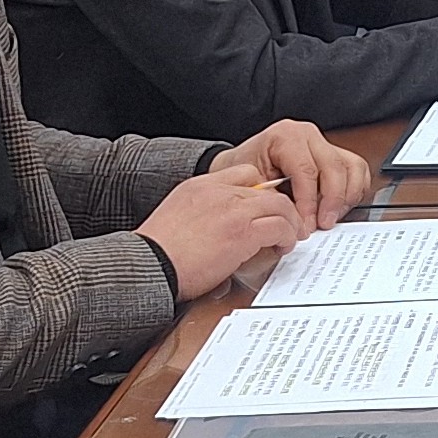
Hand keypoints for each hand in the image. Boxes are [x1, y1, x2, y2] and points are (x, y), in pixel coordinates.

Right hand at [139, 164, 310, 293]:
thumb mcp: (177, 217)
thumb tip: (219, 232)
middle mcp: (219, 192)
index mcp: (200, 185)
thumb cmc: (156, 252)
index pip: (245, 173)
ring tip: (289, 238)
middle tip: (288, 224)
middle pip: (268, 189)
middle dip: (283, 208)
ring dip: (290, 223)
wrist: (147, 264)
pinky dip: (286, 237)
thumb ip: (201, 215)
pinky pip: (278, 227)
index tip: (267, 209)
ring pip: (280, 205)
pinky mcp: (242, 233)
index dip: (263, 191)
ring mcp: (232, 210)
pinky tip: (281, 248)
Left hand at [211, 119, 371, 230]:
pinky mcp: (335, 154)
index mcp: (285, 136)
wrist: (241, 166)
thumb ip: (273, 200)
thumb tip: (295, 219)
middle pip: (334, 168)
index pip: (307, 170)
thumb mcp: (250, 184)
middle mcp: (308, 135)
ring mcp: (324, 143)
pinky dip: (354, 191)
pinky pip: (357, 171)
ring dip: (345, 198)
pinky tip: (339, 207)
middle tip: (322, 225)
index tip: (307, 225)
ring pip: (352, 168)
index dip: (309, 202)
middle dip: (331, 202)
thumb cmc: (243, 173)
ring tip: (330, 217)